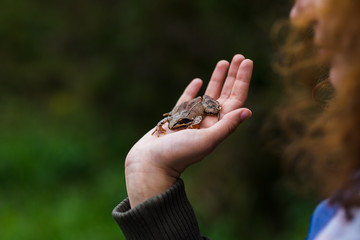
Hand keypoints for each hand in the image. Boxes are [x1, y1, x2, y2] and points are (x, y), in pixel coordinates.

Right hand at [125, 54, 252, 206]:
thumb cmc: (178, 154)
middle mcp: (208, 122)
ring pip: (208, 94)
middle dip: (233, 76)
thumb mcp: (206, 140)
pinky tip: (198, 81)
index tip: (246, 61)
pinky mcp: (176, 118)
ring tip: (223, 62)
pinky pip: (187, 100)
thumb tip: (248, 111)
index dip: (242, 80)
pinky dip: (193, 90)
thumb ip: (226, 126)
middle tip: (239, 56)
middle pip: (225, 94)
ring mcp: (192, 119)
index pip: (235, 100)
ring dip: (217, 79)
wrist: (150, 163)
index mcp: (217, 126)